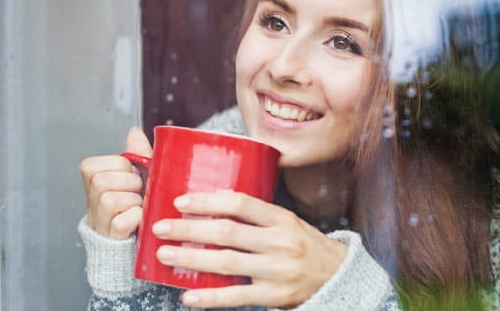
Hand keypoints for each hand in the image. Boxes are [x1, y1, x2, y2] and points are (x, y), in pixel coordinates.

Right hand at [79, 127, 151, 238]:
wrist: (140, 239)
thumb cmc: (138, 204)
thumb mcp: (138, 176)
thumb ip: (136, 154)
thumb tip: (134, 132)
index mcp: (93, 182)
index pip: (95, 165)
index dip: (120, 168)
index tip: (129, 177)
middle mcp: (90, 202)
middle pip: (101, 181)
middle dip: (128, 184)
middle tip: (138, 192)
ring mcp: (98, 222)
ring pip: (109, 200)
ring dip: (133, 202)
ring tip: (140, 206)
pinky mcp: (111, 239)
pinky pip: (121, 222)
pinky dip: (137, 218)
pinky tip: (141, 219)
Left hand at [151, 192, 346, 308]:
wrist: (338, 276)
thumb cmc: (305, 245)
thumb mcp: (288, 222)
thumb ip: (257, 215)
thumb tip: (212, 205)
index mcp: (281, 219)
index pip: (241, 203)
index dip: (208, 201)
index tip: (181, 202)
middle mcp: (280, 242)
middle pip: (227, 233)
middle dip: (189, 229)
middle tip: (160, 227)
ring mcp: (277, 271)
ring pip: (227, 263)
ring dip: (192, 258)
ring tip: (165, 255)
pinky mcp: (275, 296)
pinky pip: (237, 297)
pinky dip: (211, 298)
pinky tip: (188, 295)